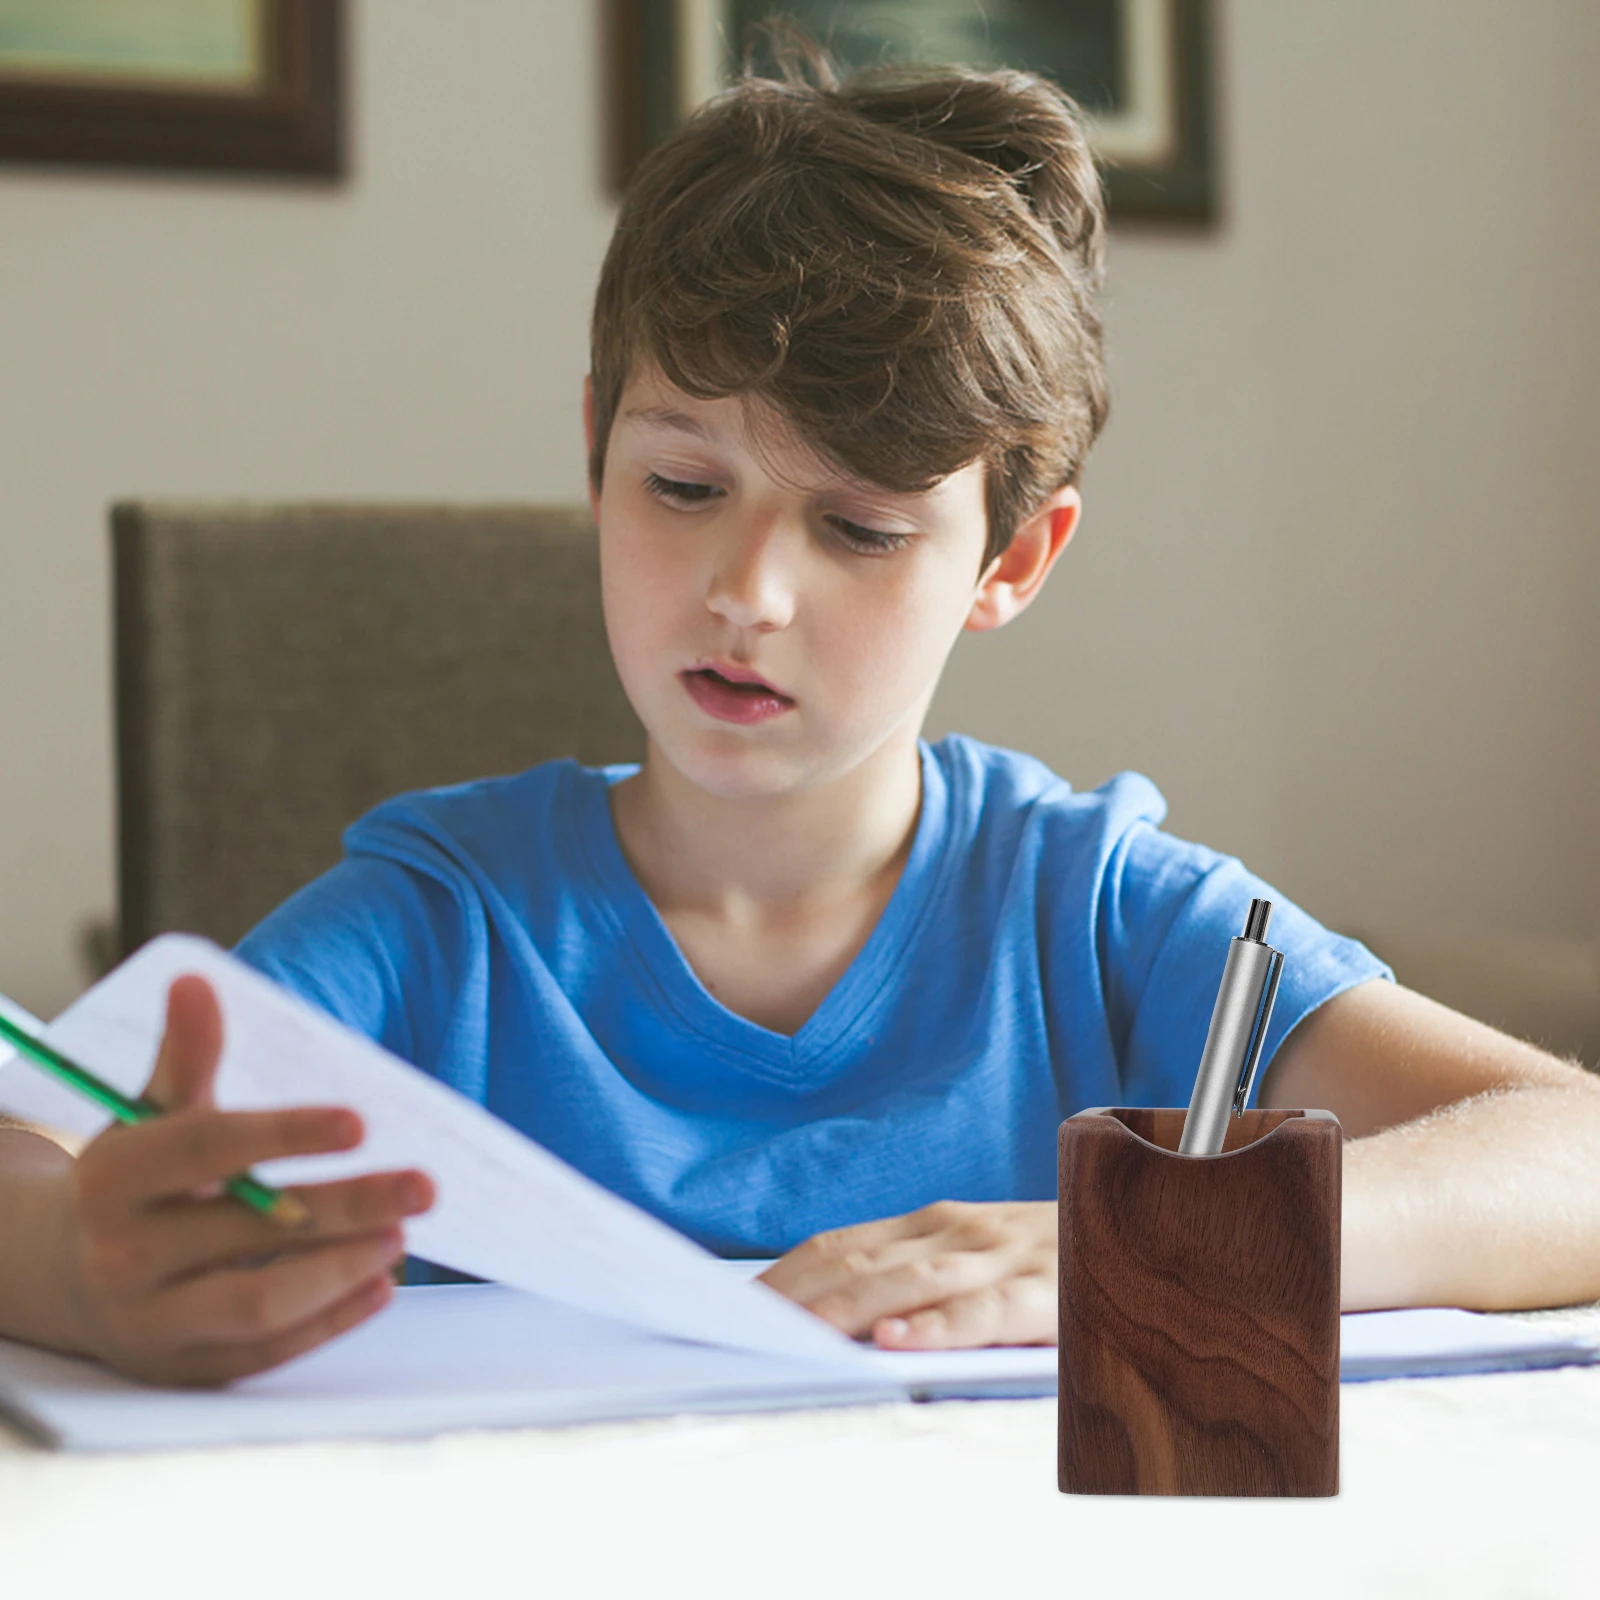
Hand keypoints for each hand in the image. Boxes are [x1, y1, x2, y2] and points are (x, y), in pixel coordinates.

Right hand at [62, 974, 433, 1385]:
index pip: (206, 1148)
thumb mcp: (150, 1115)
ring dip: (339, 1270)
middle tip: (424, 1185)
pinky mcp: (184, 1369)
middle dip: (345, 1207)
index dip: (284, 1133)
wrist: (58, 1275)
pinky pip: (266, 1353)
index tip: (360, 1122)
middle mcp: (126, 1253)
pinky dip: (329, 1321)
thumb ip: (187, 1055)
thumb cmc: (133, 1181)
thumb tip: (196, 981)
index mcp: (116, 1177)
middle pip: (248, 1229)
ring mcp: (153, 1320)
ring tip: (402, 1235)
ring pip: (258, 1304)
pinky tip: (381, 1283)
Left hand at [758, 1200, 1056, 1349]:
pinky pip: (982, 1311)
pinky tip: (896, 1343)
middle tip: (741, 1331)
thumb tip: (837, 1321)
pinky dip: (935, 1326)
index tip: (734, 1310)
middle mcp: (957, 1230)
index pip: (838, 1246)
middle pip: (857, 1263)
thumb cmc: (1051, 1261)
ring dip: (845, 1312)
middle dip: (795, 1299)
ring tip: (796, 1336)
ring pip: (907, 1283)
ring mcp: (1000, 1256)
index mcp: (933, 1223)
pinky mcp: (1044, 1290)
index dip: (783, 1277)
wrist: (1148, 1232)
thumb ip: (917, 1277)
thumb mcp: (978, 1258)